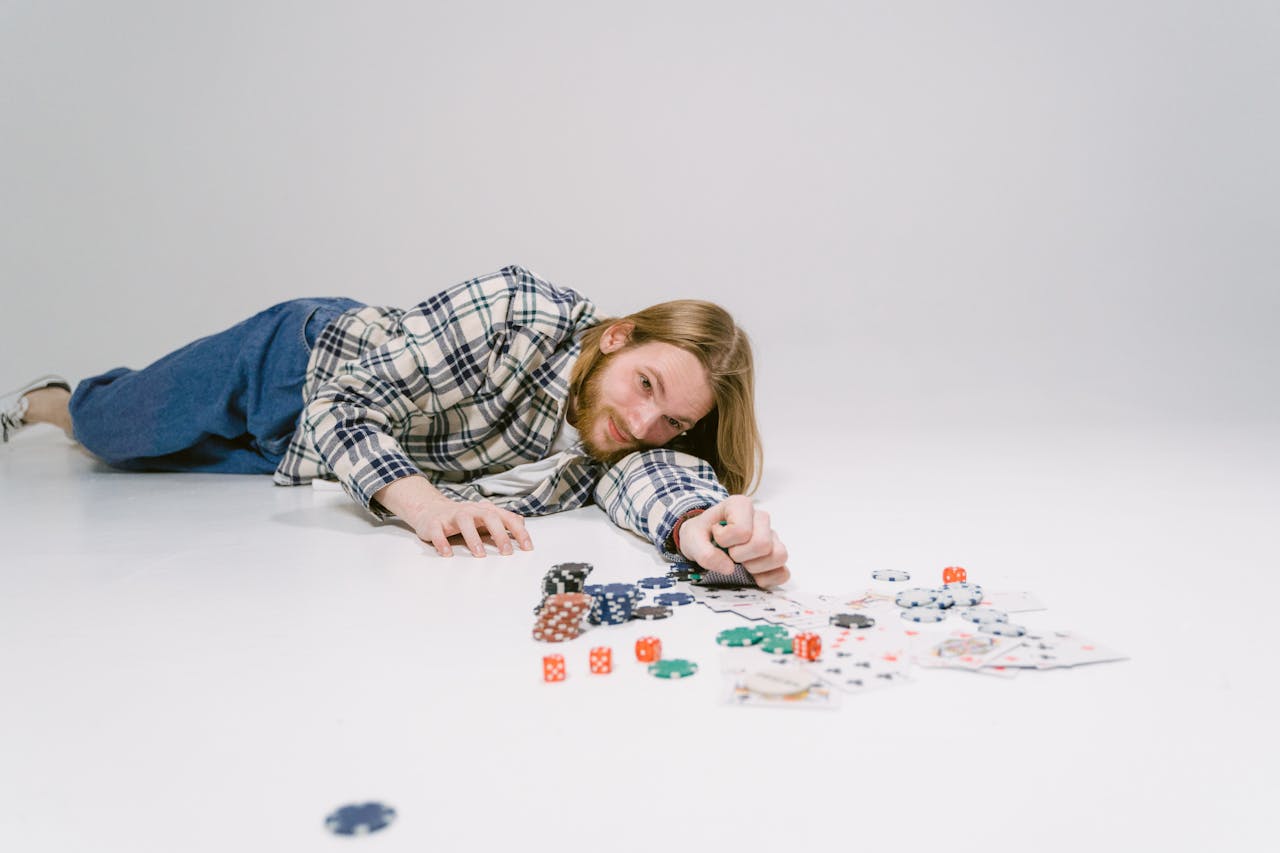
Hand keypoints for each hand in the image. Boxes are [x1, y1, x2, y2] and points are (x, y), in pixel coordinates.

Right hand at [402, 496, 532, 557]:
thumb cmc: (462, 518)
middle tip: (507, 552)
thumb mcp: (484, 518)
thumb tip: (522, 524)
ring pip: (464, 521)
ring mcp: (452, 515)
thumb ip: (503, 521)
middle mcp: (471, 510)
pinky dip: (442, 542)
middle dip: (499, 534)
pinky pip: (438, 531)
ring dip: (473, 538)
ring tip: (480, 555)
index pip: (507, 517)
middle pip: (488, 516)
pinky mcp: (434, 523)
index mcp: (485, 510)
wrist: (430, 509)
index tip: (528, 548)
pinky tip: (448, 554)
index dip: (519, 532)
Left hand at [677, 495, 789, 587]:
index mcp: (740, 505)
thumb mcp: (691, 539)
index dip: (725, 541)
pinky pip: (784, 572)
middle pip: (763, 544)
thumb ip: (704, 553)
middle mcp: (760, 518)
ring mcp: (772, 536)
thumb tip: (729, 567)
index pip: (742, 530)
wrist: (703, 541)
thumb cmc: (700, 534)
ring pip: (779, 555)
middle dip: (741, 556)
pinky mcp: (775, 555)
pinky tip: (752, 576)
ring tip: (742, 564)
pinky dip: (768, 578)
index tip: (716, 538)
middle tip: (729, 554)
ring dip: (756, 567)